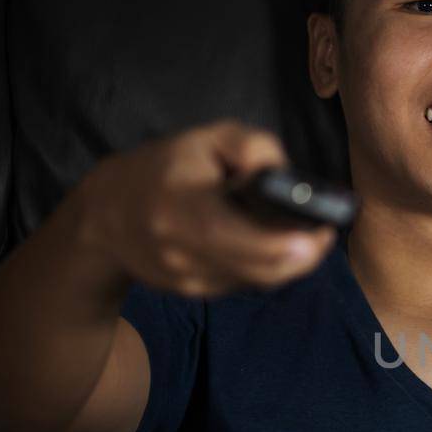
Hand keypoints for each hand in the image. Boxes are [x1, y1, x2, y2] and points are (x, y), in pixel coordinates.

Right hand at [77, 118, 336, 297]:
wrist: (108, 214)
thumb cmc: (165, 168)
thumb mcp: (204, 139)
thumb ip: (250, 146)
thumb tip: (284, 174)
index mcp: (178, 205)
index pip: (229, 235)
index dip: (278, 243)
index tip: (317, 234)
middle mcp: (178, 249)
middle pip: (254, 268)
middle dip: (299, 258)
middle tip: (323, 237)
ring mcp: (185, 278)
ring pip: (253, 279)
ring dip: (286, 263)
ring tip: (306, 239)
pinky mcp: (191, 292)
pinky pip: (242, 283)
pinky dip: (263, 267)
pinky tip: (270, 247)